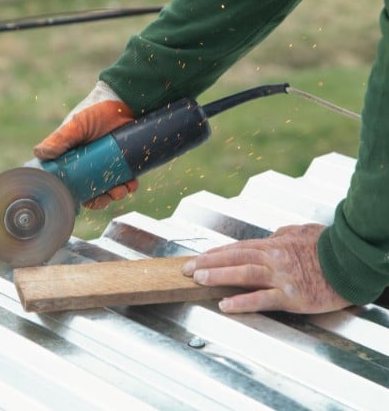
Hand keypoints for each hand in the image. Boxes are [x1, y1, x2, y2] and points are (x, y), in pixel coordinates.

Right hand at [34, 81, 138, 208]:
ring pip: (110, 189)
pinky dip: (129, 186)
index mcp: (72, 159)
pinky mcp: (125, 162)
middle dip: (101, 199)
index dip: (79, 196)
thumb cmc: (94, 110)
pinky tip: (132, 183)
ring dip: (117, 194)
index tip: (87, 198)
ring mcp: (108, 164)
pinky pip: (127, 181)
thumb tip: (40, 154)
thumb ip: (59, 139)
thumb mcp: (75, 125)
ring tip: (123, 189)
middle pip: (92, 192)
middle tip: (109, 194)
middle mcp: (89, 164)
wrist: (124, 99)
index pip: (72, 185)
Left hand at [181, 224, 351, 313]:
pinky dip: (242, 302)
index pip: (237, 248)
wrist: (352, 262)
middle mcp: (274, 259)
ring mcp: (282, 278)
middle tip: (187, 269)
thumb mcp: (302, 233)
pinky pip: (262, 299)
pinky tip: (225, 305)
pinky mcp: (292, 297)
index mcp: (274, 244)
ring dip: (218, 277)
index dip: (215, 253)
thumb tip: (270, 234)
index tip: (197, 258)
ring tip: (198, 279)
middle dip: (208, 263)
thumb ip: (282, 234)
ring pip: (243, 275)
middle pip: (234, 258)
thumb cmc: (329, 247)